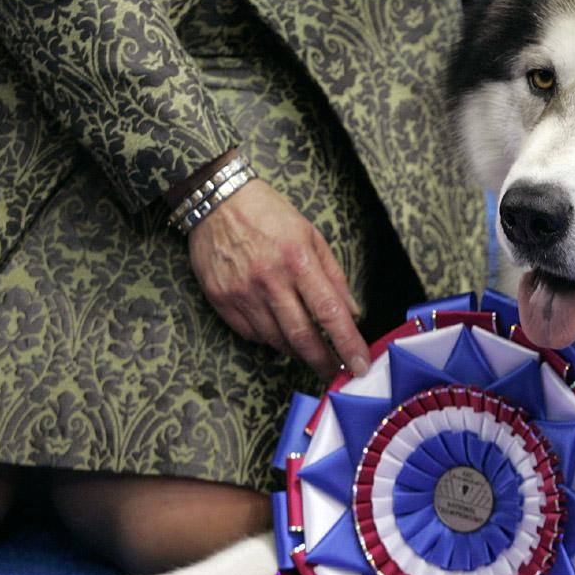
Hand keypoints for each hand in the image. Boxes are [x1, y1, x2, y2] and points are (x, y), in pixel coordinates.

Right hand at [188, 180, 369, 378]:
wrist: (215, 200)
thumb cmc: (268, 214)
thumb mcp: (311, 235)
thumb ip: (333, 275)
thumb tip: (351, 311)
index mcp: (297, 260)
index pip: (329, 312)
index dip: (347, 344)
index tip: (360, 365)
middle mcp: (269, 279)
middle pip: (302, 336)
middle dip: (323, 362)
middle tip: (335, 374)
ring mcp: (242, 292)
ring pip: (276, 340)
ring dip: (296, 350)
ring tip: (308, 347)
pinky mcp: (221, 299)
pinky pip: (250, 334)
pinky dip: (269, 338)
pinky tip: (277, 328)